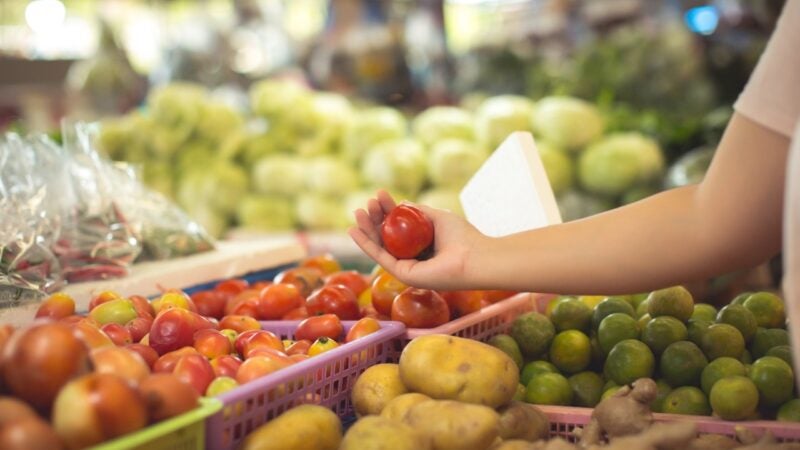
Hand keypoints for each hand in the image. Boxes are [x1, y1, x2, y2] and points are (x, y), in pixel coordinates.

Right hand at [348, 190, 486, 289]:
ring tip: (357, 212)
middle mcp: (413, 258)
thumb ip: (419, 211)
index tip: (379, 195)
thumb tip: (403, 203)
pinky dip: (366, 244)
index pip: (398, 228)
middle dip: (374, 220)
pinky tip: (354, 230)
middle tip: (367, 203)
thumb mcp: (437, 217)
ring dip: (366, 230)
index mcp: (421, 246)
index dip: (387, 211)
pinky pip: (380, 257)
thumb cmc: (463, 237)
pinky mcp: (403, 275)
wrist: (474, 257)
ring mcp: (407, 268)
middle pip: (386, 237)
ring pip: (380, 247)